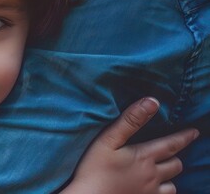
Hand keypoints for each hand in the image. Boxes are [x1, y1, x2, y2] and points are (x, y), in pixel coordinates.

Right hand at [63, 97, 198, 193]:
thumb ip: (130, 121)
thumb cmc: (94, 169)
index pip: (172, 144)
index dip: (185, 137)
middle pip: (176, 165)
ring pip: (173, 184)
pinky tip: (155, 189)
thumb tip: (152, 102)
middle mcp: (152, 174)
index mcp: (144, 156)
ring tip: (162, 172)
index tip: (194, 132)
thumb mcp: (107, 140)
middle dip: (175, 157)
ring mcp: (150, 191)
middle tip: (171, 153)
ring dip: (170, 177)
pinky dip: (163, 191)